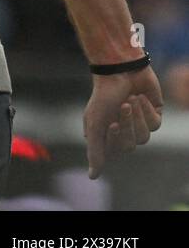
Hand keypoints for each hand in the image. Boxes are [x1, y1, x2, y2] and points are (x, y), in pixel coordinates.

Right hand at [82, 64, 162, 178]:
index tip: (112, 123)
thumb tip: (92, 176)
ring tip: (130, 99)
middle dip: (128, 125)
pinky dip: (146, 109)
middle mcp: (124, 131)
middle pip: (131, 144)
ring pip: (144, 135)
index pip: (115, 151)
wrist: (118, 71)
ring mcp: (139, 124)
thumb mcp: (95, 123)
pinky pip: (155, 123)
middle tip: (123, 107)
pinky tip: (140, 97)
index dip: (116, 139)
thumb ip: (95, 150)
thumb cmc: (103, 96)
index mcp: (107, 134)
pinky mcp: (153, 115)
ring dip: (137, 116)